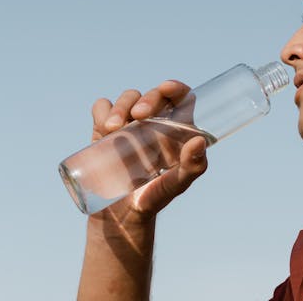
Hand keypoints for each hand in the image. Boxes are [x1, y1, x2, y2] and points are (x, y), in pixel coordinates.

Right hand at [88, 80, 209, 222]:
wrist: (122, 214)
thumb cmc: (156, 197)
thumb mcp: (177, 184)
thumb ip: (193, 166)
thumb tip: (199, 141)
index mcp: (176, 128)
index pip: (180, 97)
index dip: (176, 87)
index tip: (167, 88)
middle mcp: (153, 121)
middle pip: (152, 95)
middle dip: (146, 98)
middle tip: (140, 114)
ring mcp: (129, 123)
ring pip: (127, 98)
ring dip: (121, 105)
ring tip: (113, 128)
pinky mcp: (104, 130)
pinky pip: (102, 107)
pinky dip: (103, 110)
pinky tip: (103, 126)